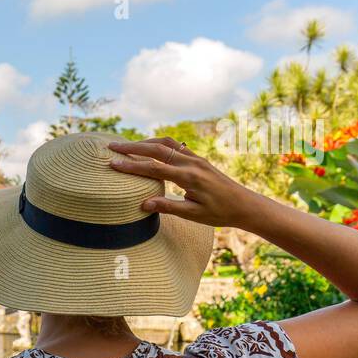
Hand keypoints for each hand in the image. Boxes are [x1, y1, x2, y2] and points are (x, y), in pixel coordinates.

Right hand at [107, 137, 264, 229]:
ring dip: (145, 142)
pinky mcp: (198, 159)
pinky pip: (175, 146)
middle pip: (157, 149)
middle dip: (133, 147)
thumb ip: (168, 207)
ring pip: (166, 143)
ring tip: (127, 145)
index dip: (132, 166)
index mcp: (189, 178)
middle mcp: (192, 163)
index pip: (154, 168)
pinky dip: (159, 143)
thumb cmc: (220, 213)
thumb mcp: (194, 215)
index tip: (113, 164)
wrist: (245, 205)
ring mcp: (196, 158)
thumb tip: (143, 205)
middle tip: (112, 147)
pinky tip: (149, 147)